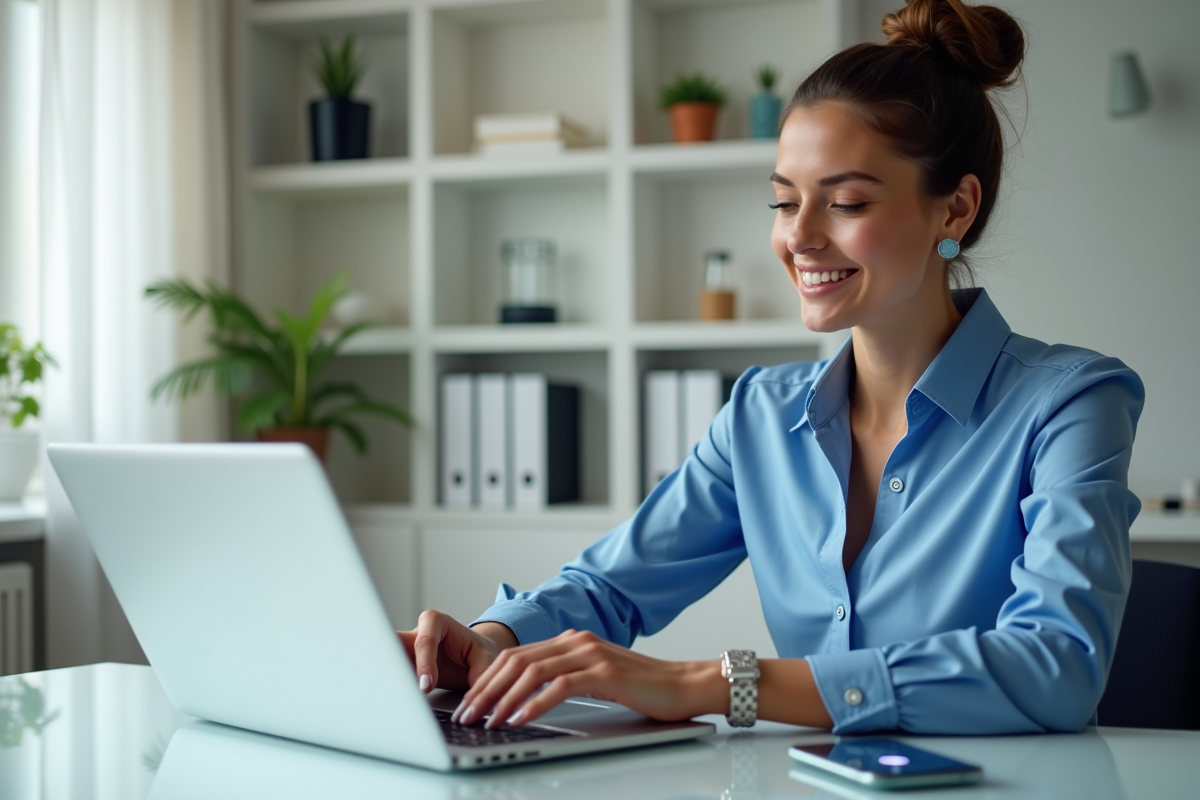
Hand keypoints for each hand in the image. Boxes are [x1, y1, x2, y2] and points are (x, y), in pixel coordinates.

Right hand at [397, 610, 517, 692]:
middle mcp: (415, 633)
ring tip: (388, 697)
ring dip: (388, 677)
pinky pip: (392, 676)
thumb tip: (475, 691)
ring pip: (388, 660)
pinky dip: (391, 687)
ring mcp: (405, 651)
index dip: (424, 664)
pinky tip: (391, 701)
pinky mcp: (401, 667)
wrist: (470, 658)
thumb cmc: (476, 651)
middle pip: (395, 644)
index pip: (425, 642)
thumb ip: (480, 671)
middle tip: (395, 685)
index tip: (427, 686)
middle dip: (391, 662)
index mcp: (435, 622)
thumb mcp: (485, 656)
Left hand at [452, 629, 723, 728]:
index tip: (470, 703)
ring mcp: (591, 654)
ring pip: (532, 672)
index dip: (488, 680)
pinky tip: (520, 719)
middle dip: (486, 690)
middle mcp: (577, 641)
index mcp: (572, 641)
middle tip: (468, 715)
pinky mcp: (605, 673)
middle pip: (516, 661)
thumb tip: (528, 701)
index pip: (516, 656)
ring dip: (504, 699)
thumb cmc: (645, 688)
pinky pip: (559, 687)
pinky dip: (535, 704)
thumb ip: (567, 680)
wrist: (687, 684)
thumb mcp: (597, 679)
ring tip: (488, 721)